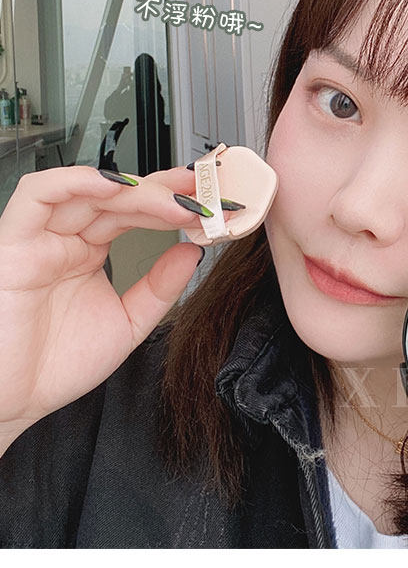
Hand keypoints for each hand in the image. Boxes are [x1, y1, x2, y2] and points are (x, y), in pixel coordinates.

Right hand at [0, 165, 215, 445]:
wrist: (10, 405)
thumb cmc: (55, 366)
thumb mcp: (127, 323)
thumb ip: (159, 287)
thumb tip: (192, 251)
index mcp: (88, 251)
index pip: (134, 211)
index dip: (171, 201)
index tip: (209, 200)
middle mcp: (66, 238)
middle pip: (119, 197)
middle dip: (165, 192)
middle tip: (204, 195)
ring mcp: (40, 238)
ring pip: (88, 191)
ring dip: (136, 189)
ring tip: (175, 197)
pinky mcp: (13, 244)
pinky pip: (37, 196)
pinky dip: (75, 182)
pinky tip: (115, 185)